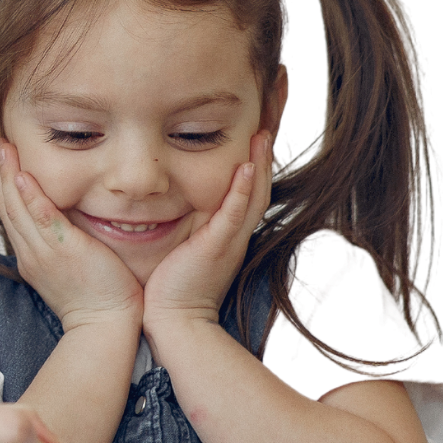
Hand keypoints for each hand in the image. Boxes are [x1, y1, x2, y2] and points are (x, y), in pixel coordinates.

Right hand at [0, 137, 144, 330]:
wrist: (106, 326)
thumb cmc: (97, 299)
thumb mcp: (69, 267)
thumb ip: (62, 243)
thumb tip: (64, 222)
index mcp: (30, 256)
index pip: (10, 212)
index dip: (3, 183)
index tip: (2, 158)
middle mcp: (30, 252)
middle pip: (6, 205)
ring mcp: (44, 252)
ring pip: (16, 207)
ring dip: (7, 175)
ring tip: (3, 146)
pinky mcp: (63, 251)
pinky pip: (41, 218)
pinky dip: (29, 196)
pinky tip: (22, 175)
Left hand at [142, 129, 273, 329]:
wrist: (174, 321)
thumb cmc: (171, 286)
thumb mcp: (184, 247)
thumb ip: (187, 225)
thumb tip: (173, 201)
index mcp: (228, 233)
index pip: (248, 190)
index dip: (255, 161)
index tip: (257, 130)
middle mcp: (235, 234)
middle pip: (260, 186)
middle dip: (266, 154)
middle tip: (271, 122)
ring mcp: (229, 241)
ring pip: (254, 196)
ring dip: (260, 163)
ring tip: (264, 133)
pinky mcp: (216, 248)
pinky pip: (234, 215)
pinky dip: (242, 190)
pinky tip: (246, 167)